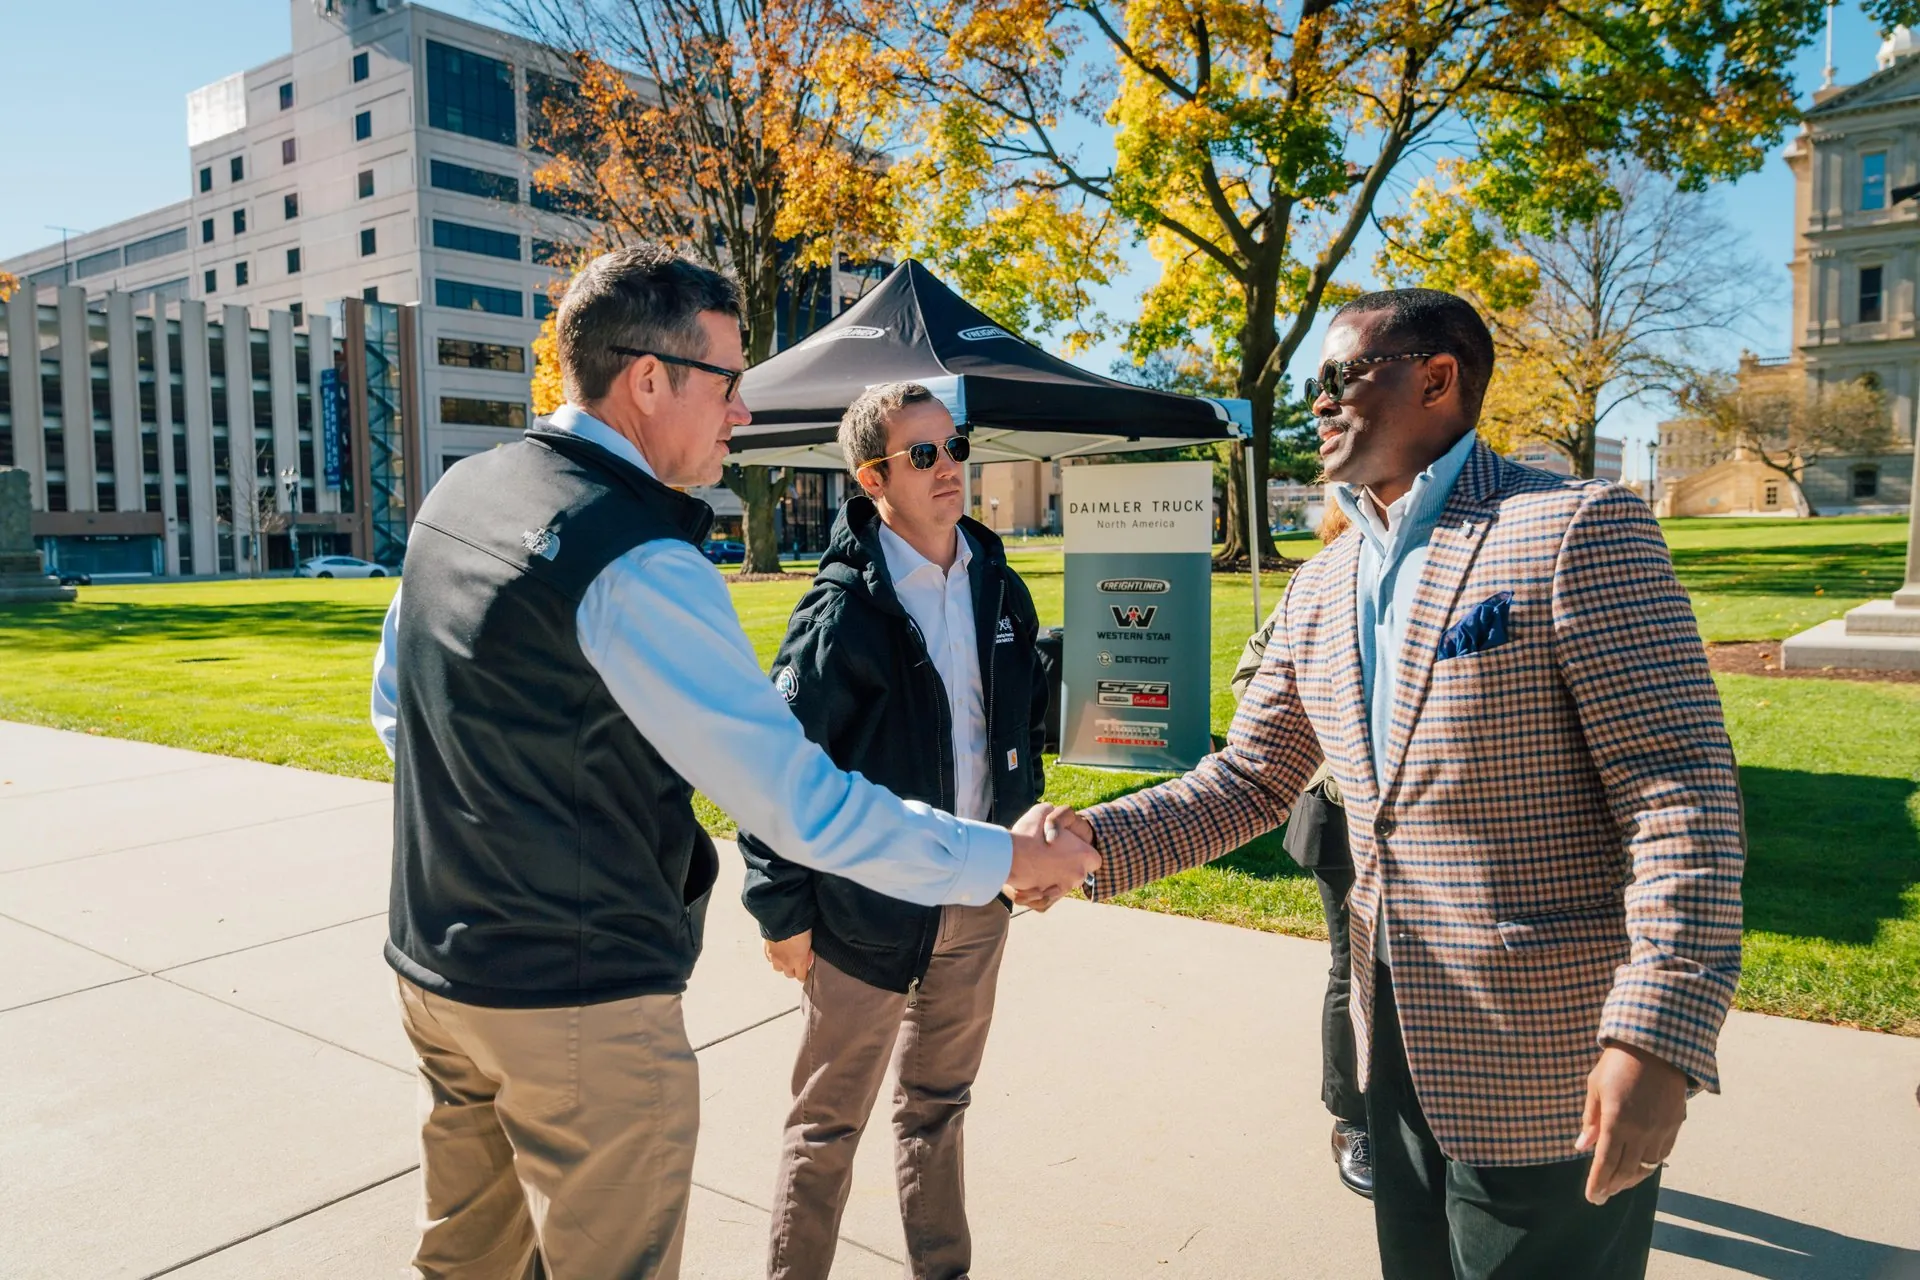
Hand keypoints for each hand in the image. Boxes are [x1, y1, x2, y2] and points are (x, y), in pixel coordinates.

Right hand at [764, 930, 812, 980]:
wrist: (783, 920)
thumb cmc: (799, 928)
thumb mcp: (810, 941)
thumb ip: (807, 953)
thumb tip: (806, 956)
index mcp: (799, 962)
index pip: (801, 977)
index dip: (804, 975)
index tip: (806, 972)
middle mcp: (785, 962)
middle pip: (789, 974)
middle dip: (793, 970)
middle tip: (797, 962)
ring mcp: (774, 957)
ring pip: (777, 968)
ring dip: (782, 964)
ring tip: (786, 956)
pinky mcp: (766, 949)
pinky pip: (769, 958)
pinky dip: (773, 956)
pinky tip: (777, 950)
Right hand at [1005, 803, 1097, 907]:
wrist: (1010, 856)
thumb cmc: (1028, 834)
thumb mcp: (1043, 811)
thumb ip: (1053, 815)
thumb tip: (1051, 814)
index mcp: (1085, 855)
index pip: (1094, 860)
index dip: (1081, 854)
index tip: (1068, 849)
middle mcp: (1078, 876)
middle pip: (1076, 874)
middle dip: (1064, 868)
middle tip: (1045, 857)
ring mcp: (1062, 890)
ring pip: (1058, 888)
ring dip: (1048, 880)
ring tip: (1030, 870)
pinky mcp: (1046, 902)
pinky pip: (1044, 902)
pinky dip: (1036, 896)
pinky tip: (1026, 884)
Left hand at [1574, 1041, 1688, 1204]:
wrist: (1656, 1047)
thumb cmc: (1617, 1064)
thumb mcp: (1595, 1088)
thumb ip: (1590, 1120)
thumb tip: (1581, 1146)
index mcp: (1616, 1121)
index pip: (1605, 1164)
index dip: (1597, 1184)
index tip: (1592, 1198)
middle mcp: (1640, 1131)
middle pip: (1625, 1170)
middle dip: (1611, 1187)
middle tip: (1601, 1196)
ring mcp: (1659, 1130)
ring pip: (1645, 1167)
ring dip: (1630, 1180)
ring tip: (1617, 1186)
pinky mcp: (1674, 1126)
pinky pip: (1661, 1155)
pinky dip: (1648, 1166)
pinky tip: (1638, 1169)